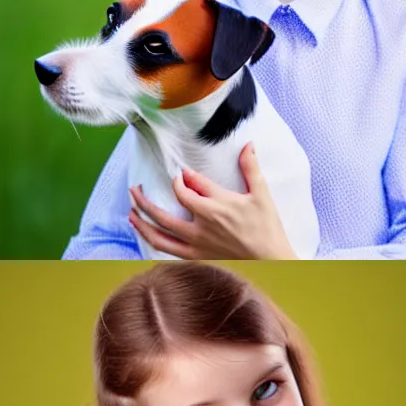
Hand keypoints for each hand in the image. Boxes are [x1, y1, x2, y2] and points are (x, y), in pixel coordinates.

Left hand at [129, 143, 297, 258]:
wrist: (274, 261)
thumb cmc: (268, 229)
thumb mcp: (262, 195)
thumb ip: (251, 168)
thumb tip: (248, 145)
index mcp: (216, 205)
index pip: (187, 186)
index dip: (181, 178)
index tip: (181, 176)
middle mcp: (202, 224)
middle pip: (162, 210)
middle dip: (143, 198)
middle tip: (135, 189)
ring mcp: (197, 243)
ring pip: (159, 231)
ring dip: (141, 220)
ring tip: (131, 210)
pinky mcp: (198, 256)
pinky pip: (167, 249)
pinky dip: (152, 239)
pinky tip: (144, 232)